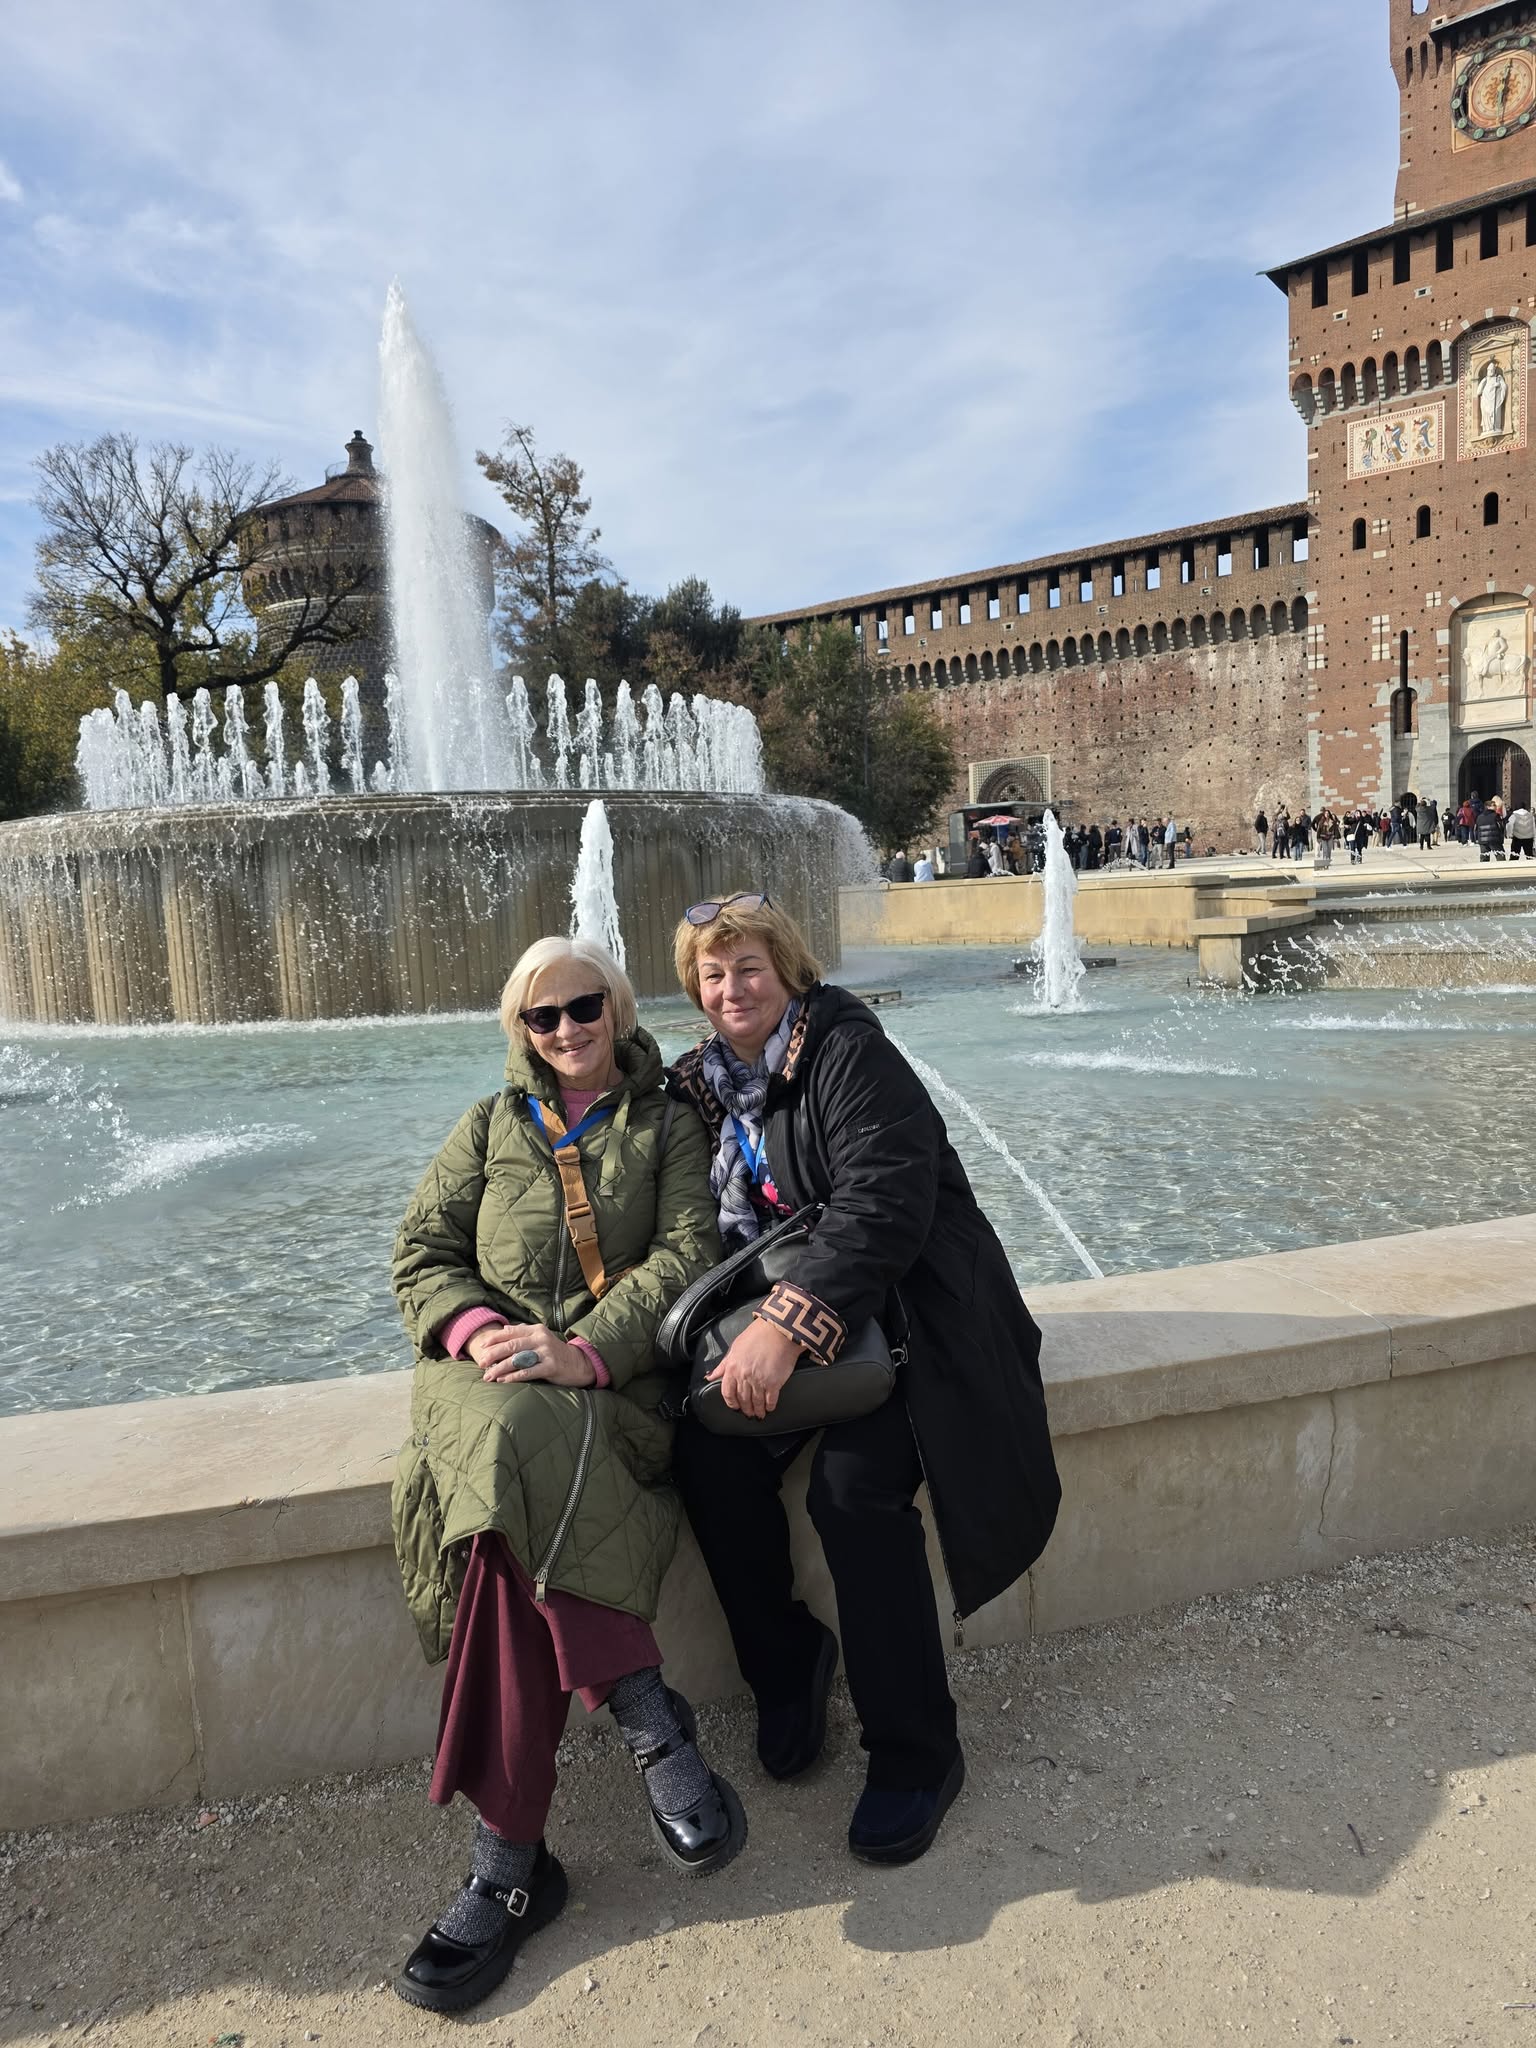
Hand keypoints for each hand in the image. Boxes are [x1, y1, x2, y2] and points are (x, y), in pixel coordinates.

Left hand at [469, 1322, 596, 1386]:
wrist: (578, 1363)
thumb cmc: (555, 1352)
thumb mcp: (541, 1338)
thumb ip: (523, 1333)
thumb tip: (504, 1329)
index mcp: (537, 1330)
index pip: (511, 1332)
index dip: (495, 1339)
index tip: (482, 1346)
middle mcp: (541, 1339)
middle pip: (512, 1345)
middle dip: (493, 1354)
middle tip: (481, 1363)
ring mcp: (546, 1352)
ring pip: (518, 1359)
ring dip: (500, 1368)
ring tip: (488, 1375)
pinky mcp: (551, 1366)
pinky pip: (528, 1372)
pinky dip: (513, 1376)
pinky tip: (503, 1380)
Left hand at [707, 1317, 801, 1420]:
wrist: (779, 1330)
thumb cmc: (757, 1335)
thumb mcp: (735, 1347)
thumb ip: (723, 1365)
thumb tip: (710, 1377)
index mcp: (732, 1368)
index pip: (727, 1392)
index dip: (731, 1403)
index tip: (735, 1407)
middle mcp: (744, 1377)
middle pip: (742, 1400)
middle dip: (746, 1409)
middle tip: (748, 1413)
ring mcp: (759, 1381)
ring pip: (756, 1402)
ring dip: (757, 1411)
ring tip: (759, 1415)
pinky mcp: (774, 1383)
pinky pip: (770, 1400)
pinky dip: (769, 1406)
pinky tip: (769, 1408)